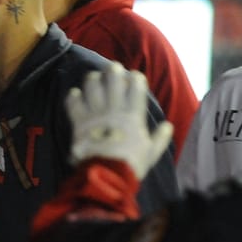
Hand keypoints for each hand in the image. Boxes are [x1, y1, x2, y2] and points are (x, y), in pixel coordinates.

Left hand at [65, 63, 172, 180]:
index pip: (136, 89)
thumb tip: (168, 126)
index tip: (134, 75)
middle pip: (112, 82)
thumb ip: (159, 138)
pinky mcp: (78, 122)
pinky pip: (74, 104)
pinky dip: (73, 97)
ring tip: (93, 76)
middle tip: (112, 67)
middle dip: (113, 71)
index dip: (136, 79)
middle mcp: (113, 110)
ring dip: (92, 80)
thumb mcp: (150, 153)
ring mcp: (95, 114)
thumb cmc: (130, 165)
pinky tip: (74, 93)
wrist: (106, 174)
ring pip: (92, 88)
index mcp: (133, 116)